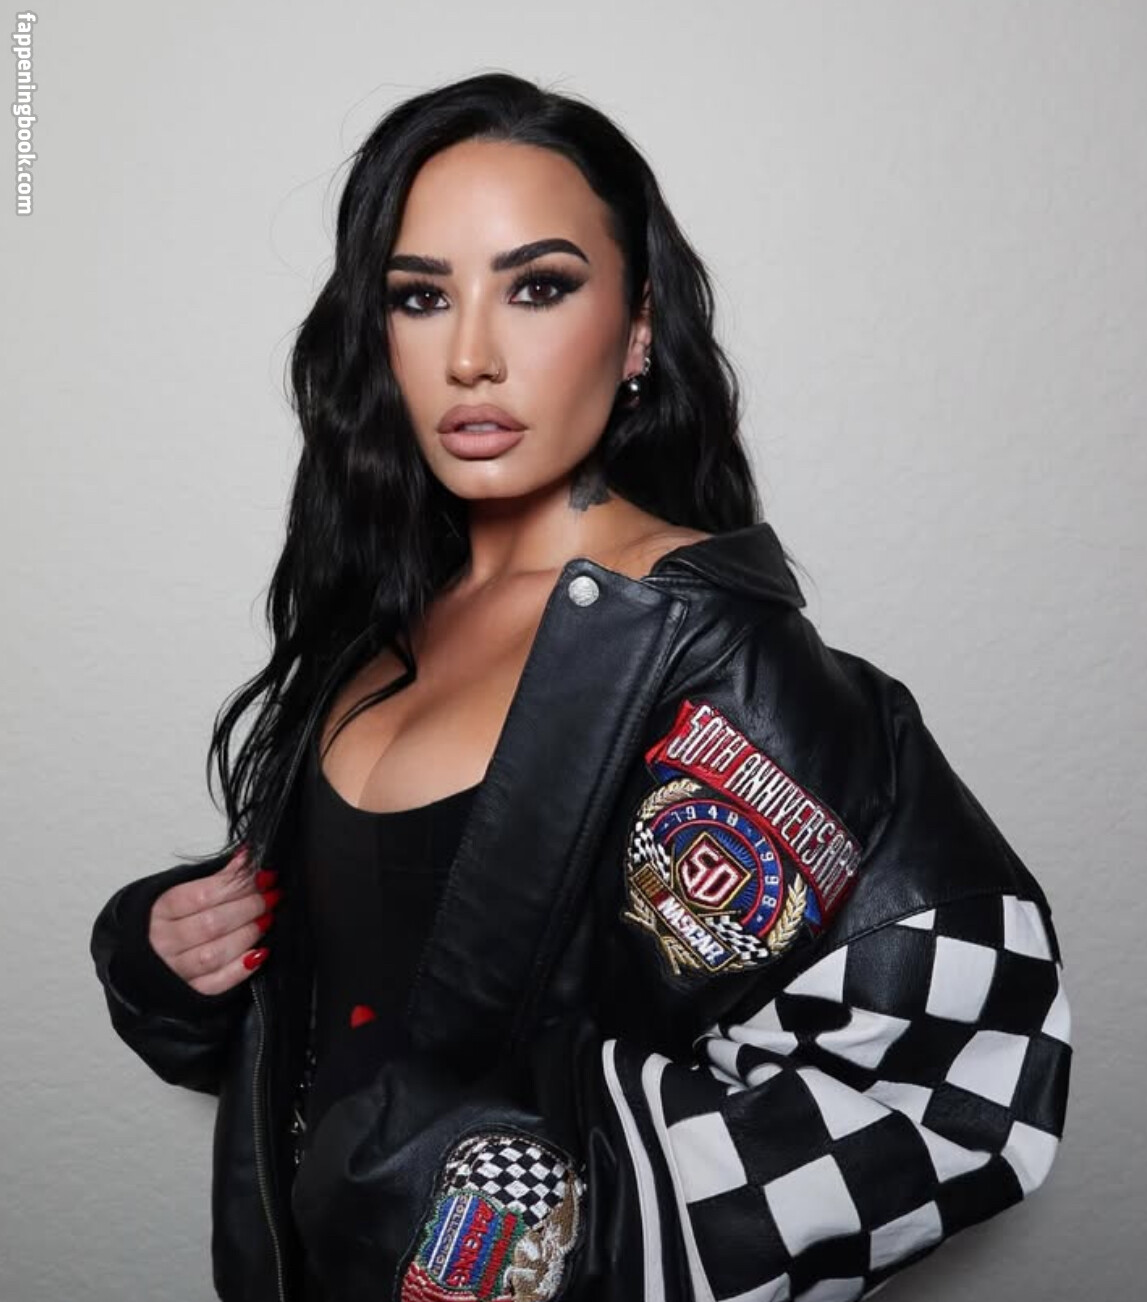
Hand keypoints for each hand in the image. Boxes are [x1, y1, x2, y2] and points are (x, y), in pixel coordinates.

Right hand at [148, 846, 279, 994]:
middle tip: (271, 896)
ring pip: (216, 954)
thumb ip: (213, 878)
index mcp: (159, 910)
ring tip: (267, 919)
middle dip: (250, 907)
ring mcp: (174, 971)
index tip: (262, 876)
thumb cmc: (164, 920)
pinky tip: (259, 953)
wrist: (139, 961)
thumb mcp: (179, 891)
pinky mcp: (188, 993)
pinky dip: (241, 969)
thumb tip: (247, 857)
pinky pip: (217, 983)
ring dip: (249, 934)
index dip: (238, 884)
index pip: (203, 895)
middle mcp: (163, 942)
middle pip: (213, 923)